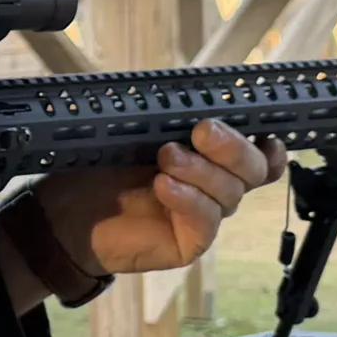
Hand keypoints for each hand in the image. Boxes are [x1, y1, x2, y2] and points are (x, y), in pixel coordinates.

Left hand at [0, 121, 286, 307]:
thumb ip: (172, 120)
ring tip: (165, 157)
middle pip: (253, 170)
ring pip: (230, 193)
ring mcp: (206, 215)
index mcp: (211, 158)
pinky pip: (207, 220)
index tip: (260, 129)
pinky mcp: (191, 242)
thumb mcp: (138, 134)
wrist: (67, 214)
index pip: (259, 154)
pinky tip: (163, 187)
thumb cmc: (101, 169)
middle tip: (202, 131)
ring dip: (200, 170)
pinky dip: (189, 200)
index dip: (268, 144)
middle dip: (233, 147)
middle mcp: (215, 187)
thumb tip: (199, 94)